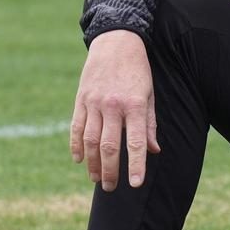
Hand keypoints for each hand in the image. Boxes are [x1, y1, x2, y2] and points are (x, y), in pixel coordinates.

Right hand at [70, 29, 160, 190]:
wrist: (116, 42)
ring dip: (92, 163)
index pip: (136, 142)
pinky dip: (76, 146)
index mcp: (135, 105)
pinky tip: (79, 160)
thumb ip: (149, 124)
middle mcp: (113, 105)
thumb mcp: (150, 94)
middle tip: (110, 187)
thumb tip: (153, 151)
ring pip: (91, 140)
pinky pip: (76, 128)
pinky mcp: (81, 99)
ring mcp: (94, 102)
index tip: (135, 184)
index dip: (136, 165)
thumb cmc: (138, 71)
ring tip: (96, 179)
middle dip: (109, 171)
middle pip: (109, 146)